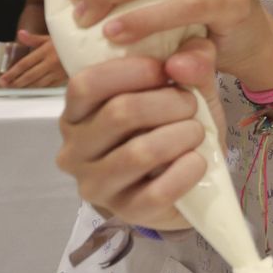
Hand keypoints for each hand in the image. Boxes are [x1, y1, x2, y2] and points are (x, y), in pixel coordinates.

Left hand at [0, 30, 68, 88]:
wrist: (91, 47)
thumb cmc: (70, 40)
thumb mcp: (52, 37)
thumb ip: (34, 39)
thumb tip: (20, 34)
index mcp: (46, 51)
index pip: (25, 64)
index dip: (12, 72)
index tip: (2, 78)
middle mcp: (51, 63)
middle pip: (29, 75)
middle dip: (16, 81)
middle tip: (4, 86)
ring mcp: (58, 72)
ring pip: (38, 83)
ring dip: (25, 87)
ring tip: (15, 89)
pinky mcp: (65, 78)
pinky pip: (48, 85)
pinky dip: (38, 88)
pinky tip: (31, 89)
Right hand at [55, 36, 221, 230]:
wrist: (191, 178)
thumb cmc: (174, 124)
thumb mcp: (186, 85)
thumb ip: (191, 61)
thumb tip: (183, 60)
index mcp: (77, 113)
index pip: (86, 83)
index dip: (133, 71)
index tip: (167, 71)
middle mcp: (74, 149)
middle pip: (119, 113)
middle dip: (169, 103)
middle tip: (191, 105)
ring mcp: (95, 184)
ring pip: (139, 153)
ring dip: (181, 136)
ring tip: (196, 132)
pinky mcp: (125, 212)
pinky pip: (158, 191)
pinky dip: (187, 171)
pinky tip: (198, 162)